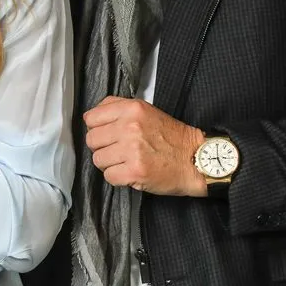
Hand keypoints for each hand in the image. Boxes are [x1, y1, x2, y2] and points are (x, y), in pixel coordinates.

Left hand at [83, 96, 206, 196]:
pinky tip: (130, 172)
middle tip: (118, 150)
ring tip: (126, 161)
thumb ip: (118, 107)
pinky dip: (118, 178)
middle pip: (91, 140)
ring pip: (98, 159)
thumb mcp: (146, 110)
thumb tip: (93, 116)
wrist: (194, 159)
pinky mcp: (135, 171)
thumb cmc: (171, 137)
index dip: (96, 128)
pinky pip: (108, 176)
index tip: (106, 134)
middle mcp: (130, 127)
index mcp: (131, 109)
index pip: (90, 118)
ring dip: (109, 164)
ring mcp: (132, 150)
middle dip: (102, 147)